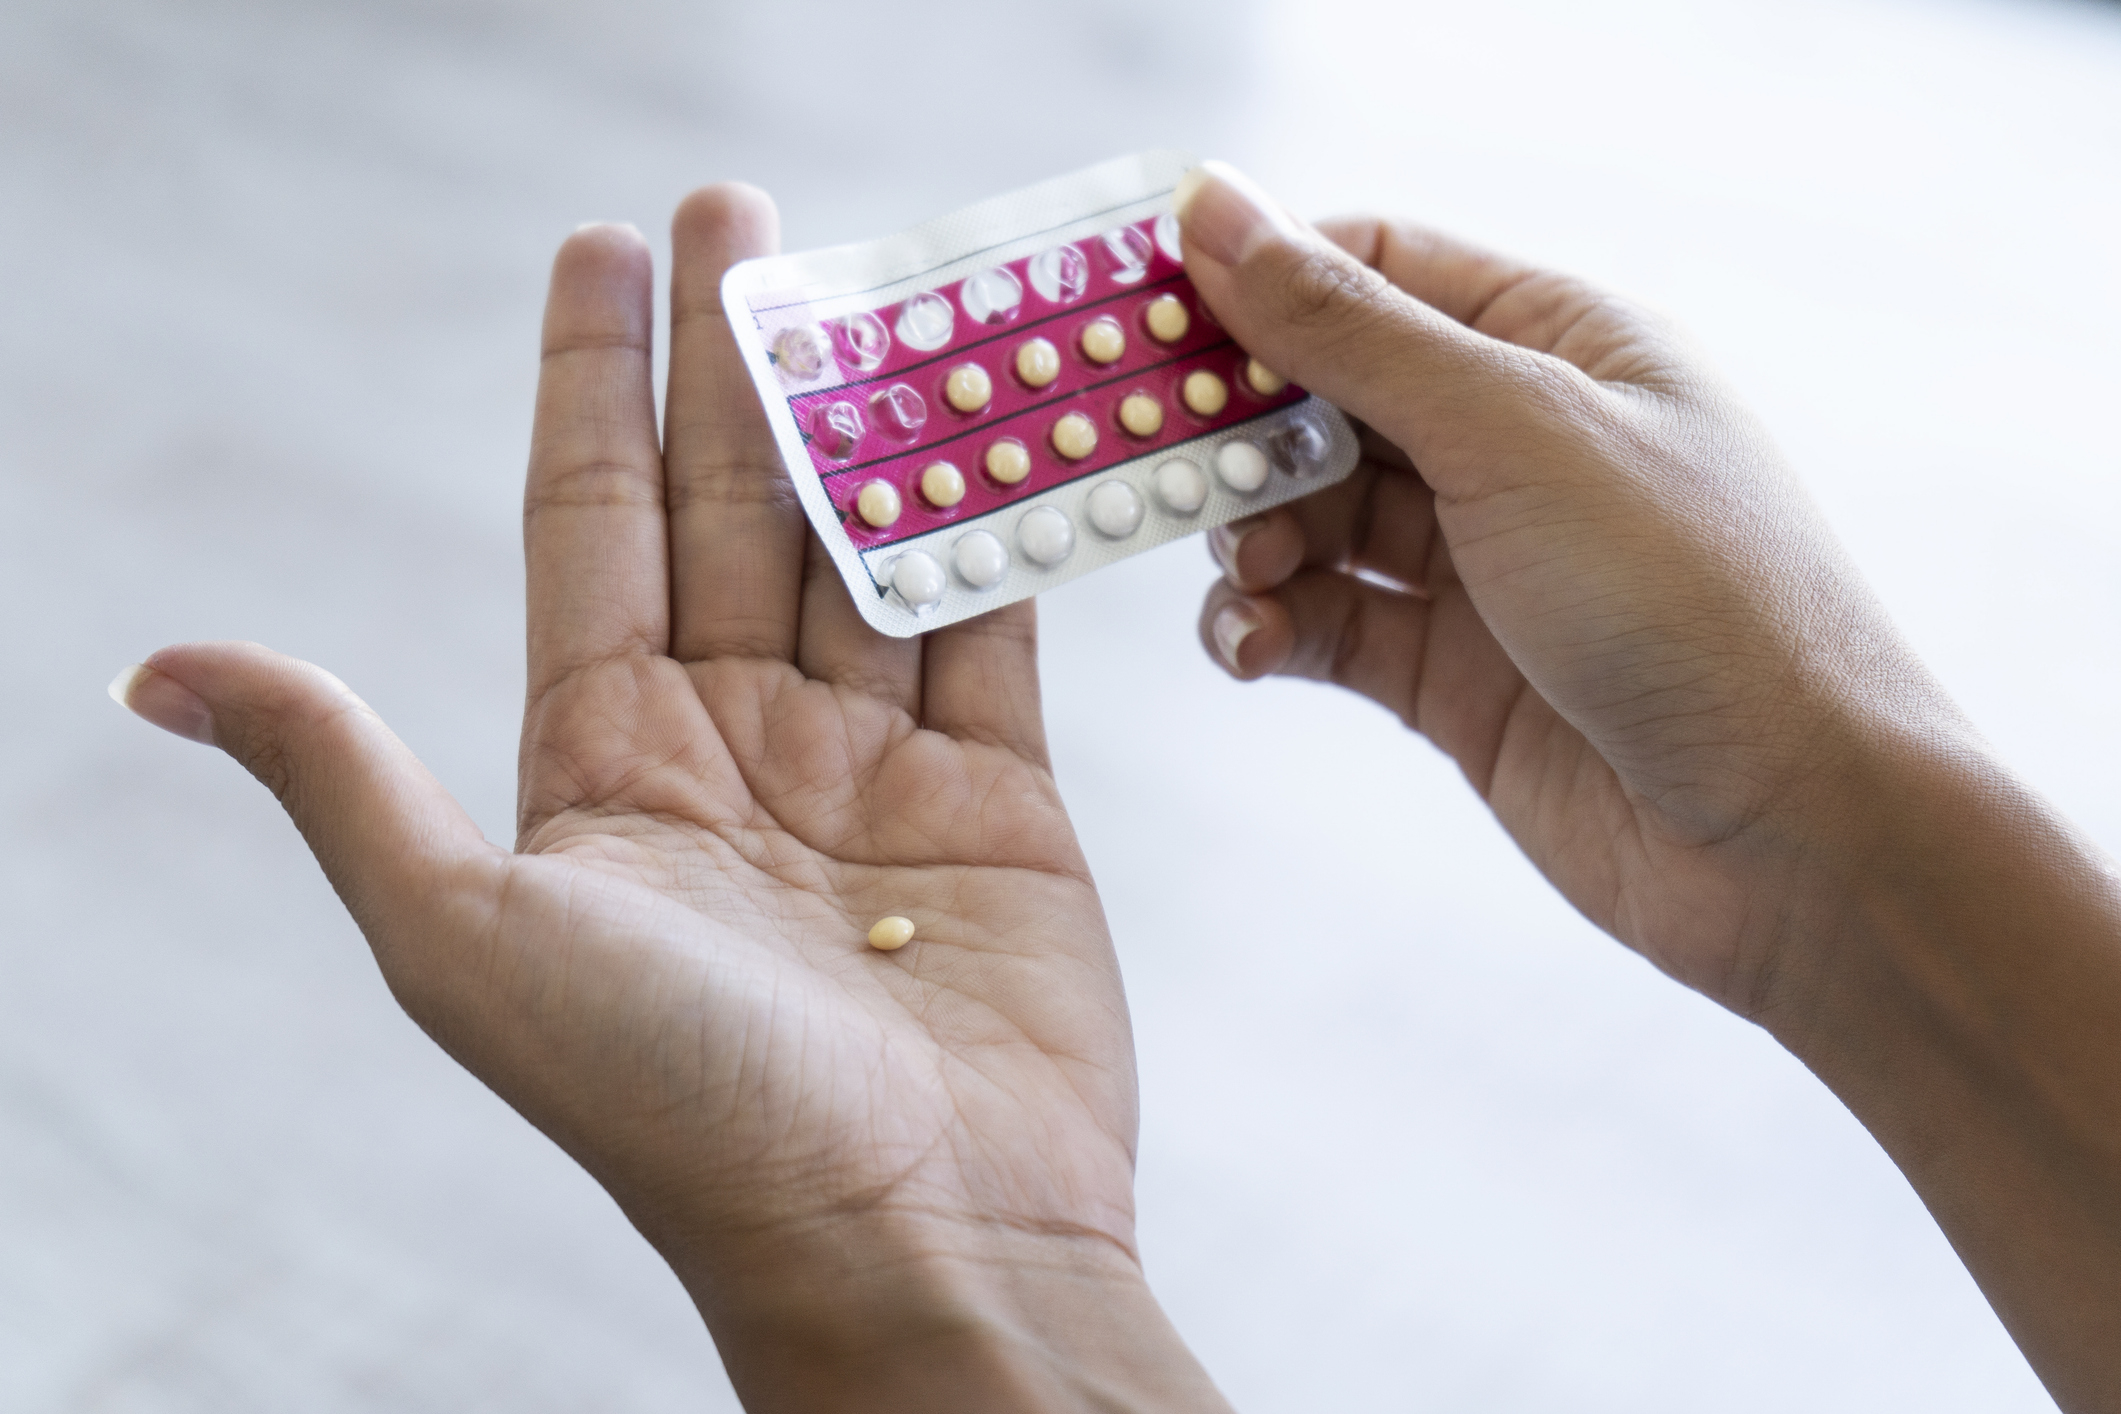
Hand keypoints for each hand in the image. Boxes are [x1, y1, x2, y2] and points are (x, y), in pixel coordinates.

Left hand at [109, 188, 1227, 1413]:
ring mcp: (873, 768)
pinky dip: (1002, 525)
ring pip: (870, 549)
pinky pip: (995, 626)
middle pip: (735, 509)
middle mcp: (736, 749)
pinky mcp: (1005, 798)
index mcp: (606, 763)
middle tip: (743, 209)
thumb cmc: (683, 1112)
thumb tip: (162, 667)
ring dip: (874, 418)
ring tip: (882, 283)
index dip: (592, 383)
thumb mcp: (471, 938)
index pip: (594, 526)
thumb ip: (346, 778)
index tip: (607, 245)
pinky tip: (1001, 426)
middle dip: (737, 359)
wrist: (917, 1240)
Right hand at [1178, 161, 1951, 1014]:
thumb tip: (1219, 213)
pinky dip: (1268, 628)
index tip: (1148, 319)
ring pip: (1309, 517)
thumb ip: (1351, 330)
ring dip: (1250, 538)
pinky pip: (1323, 623)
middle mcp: (1515, 443)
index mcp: (1558, 343)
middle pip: (1324, 395)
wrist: (1790, 837)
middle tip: (1163, 466)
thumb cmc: (1696, 603)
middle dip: (1239, 428)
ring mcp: (1480, 564)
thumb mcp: (1513, 430)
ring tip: (1251, 574)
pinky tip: (1254, 646)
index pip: (1374, 268)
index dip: (1257, 282)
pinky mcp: (1448, 675)